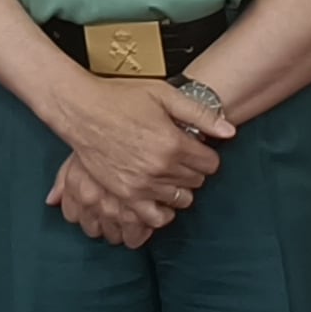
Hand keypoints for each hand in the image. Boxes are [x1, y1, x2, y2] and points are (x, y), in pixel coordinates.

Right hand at [50, 71, 229, 237]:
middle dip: (192, 168)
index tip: (193, 147)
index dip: (204, 154)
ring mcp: (142, 183)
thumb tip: (229, 131)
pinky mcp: (125, 193)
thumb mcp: (163, 95)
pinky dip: (162, 210)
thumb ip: (200, 114)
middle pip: (196, 181)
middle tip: (177, 156)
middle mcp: (161, 167)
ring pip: (180, 198)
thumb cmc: (118, 98)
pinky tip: (158, 196)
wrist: (80, 109)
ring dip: (178, 187)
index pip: (210, 163)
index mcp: (174, 143)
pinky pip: (155, 216)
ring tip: (165, 172)